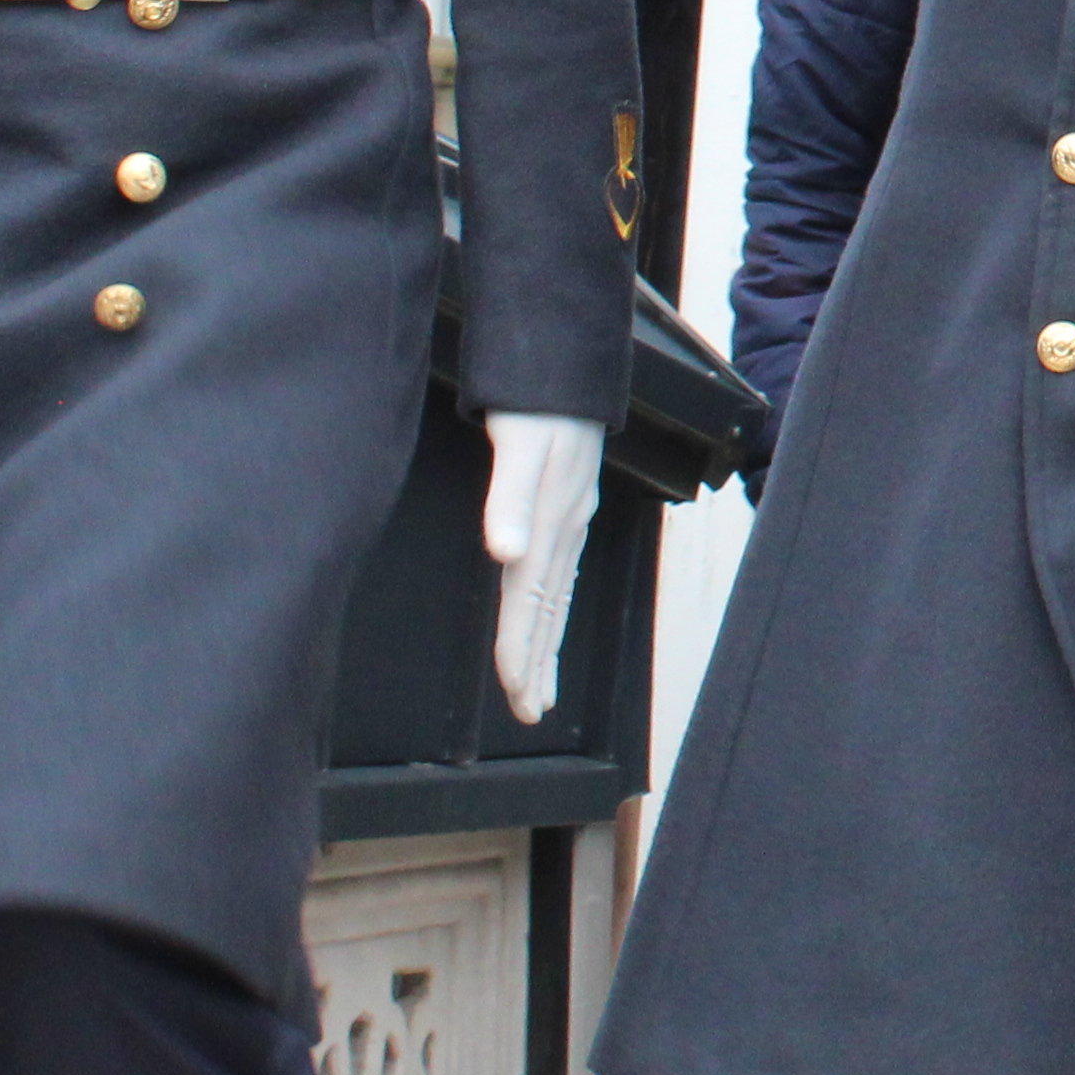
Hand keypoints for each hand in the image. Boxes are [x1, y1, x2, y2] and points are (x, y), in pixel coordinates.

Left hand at [479, 413, 607, 725]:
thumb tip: (505, 552)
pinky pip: (557, 574)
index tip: (515, 690)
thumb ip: (510, 498)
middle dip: (537, 662)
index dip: (522, 646)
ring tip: (536, 690)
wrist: (563, 362)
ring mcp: (568, 519)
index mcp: (550, 521)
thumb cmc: (537, 402)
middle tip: (529, 712)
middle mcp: (563, 527)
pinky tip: (546, 619)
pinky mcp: (564, 507)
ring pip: (554, 596)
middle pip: (547, 608)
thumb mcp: (519, 443)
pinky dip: (550, 609)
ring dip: (545, 644)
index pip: (532, 598)